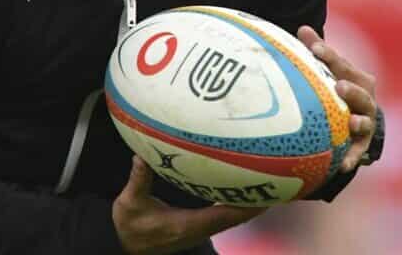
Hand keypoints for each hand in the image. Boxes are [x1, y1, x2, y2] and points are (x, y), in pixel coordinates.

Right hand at [112, 156, 261, 254]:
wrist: (124, 245)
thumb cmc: (129, 226)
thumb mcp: (130, 203)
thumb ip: (138, 180)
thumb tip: (140, 156)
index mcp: (186, 226)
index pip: (223, 217)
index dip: (245, 206)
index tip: (264, 193)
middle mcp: (198, 229)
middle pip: (236, 218)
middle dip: (256, 202)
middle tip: (277, 181)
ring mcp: (200, 230)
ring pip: (232, 218)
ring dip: (249, 203)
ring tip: (267, 182)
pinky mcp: (197, 227)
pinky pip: (225, 216)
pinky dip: (237, 204)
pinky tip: (243, 188)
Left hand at [297, 26, 377, 172]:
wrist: (360, 120)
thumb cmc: (339, 90)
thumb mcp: (330, 71)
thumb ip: (318, 51)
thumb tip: (302, 28)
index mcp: (356, 77)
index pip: (341, 64)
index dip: (328, 55)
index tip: (314, 49)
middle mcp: (365, 98)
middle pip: (360, 91)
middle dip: (352, 88)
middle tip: (339, 85)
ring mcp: (366, 121)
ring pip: (365, 120)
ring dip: (359, 121)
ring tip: (351, 122)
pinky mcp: (363, 144)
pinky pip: (358, 152)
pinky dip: (353, 158)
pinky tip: (343, 165)